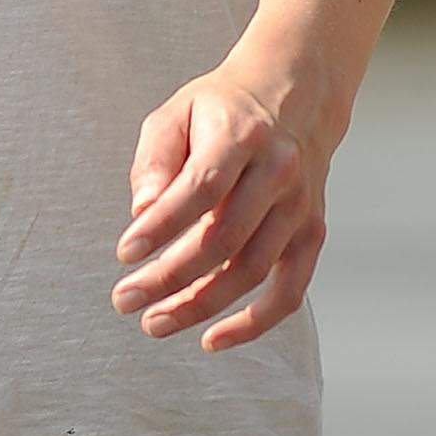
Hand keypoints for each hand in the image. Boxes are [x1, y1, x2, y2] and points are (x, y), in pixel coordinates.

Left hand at [111, 67, 329, 351]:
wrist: (295, 95)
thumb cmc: (220, 110)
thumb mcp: (176, 113)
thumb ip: (154, 160)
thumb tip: (142, 213)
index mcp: (241, 135)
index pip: (200, 188)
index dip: (161, 227)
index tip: (124, 254)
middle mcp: (279, 172)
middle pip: (224, 238)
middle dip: (169, 277)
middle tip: (123, 300)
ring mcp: (300, 206)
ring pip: (251, 271)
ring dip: (200, 305)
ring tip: (154, 322)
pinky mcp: (311, 232)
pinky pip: (289, 291)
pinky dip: (254, 323)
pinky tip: (213, 340)